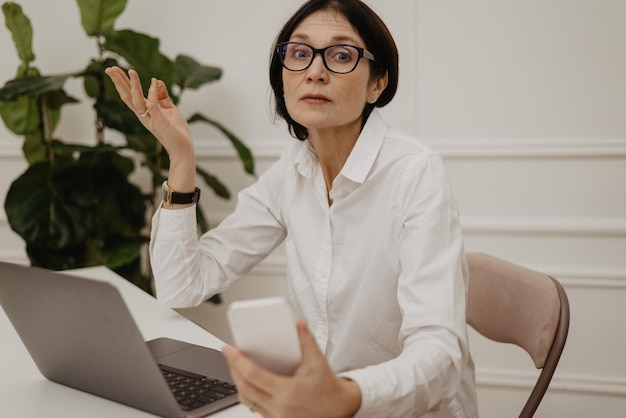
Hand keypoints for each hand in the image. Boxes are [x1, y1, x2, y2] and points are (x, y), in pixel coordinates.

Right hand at [104, 67, 195, 191]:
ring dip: (133, 86)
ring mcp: (150, 118)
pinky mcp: (160, 121)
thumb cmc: (176, 131)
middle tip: (109, 68)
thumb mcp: (169, 109)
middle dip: (118, 82)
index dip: (122, 82)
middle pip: (127, 97)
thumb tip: (157, 80)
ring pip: (136, 101)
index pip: (130, 95)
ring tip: (130, 71)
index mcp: (144, 112)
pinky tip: (153, 82)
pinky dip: (152, 94)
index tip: (114, 69)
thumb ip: (162, 96)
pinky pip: (153, 106)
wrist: (183, 148)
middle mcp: (144, 115)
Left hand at [222, 319, 361, 417]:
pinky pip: (254, 407)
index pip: (253, 376)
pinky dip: (248, 393)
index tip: (227, 349)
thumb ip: (307, 340)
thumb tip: (300, 322)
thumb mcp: (318, 361)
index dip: (237, 361)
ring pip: (247, 400)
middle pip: (244, 388)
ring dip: (238, 383)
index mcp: (287, 392)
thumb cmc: (327, 386)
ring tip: (235, 366)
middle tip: (228, 354)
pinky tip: (246, 381)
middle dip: (232, 370)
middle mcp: (279, 408)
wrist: (339, 408)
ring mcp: (276, 417)